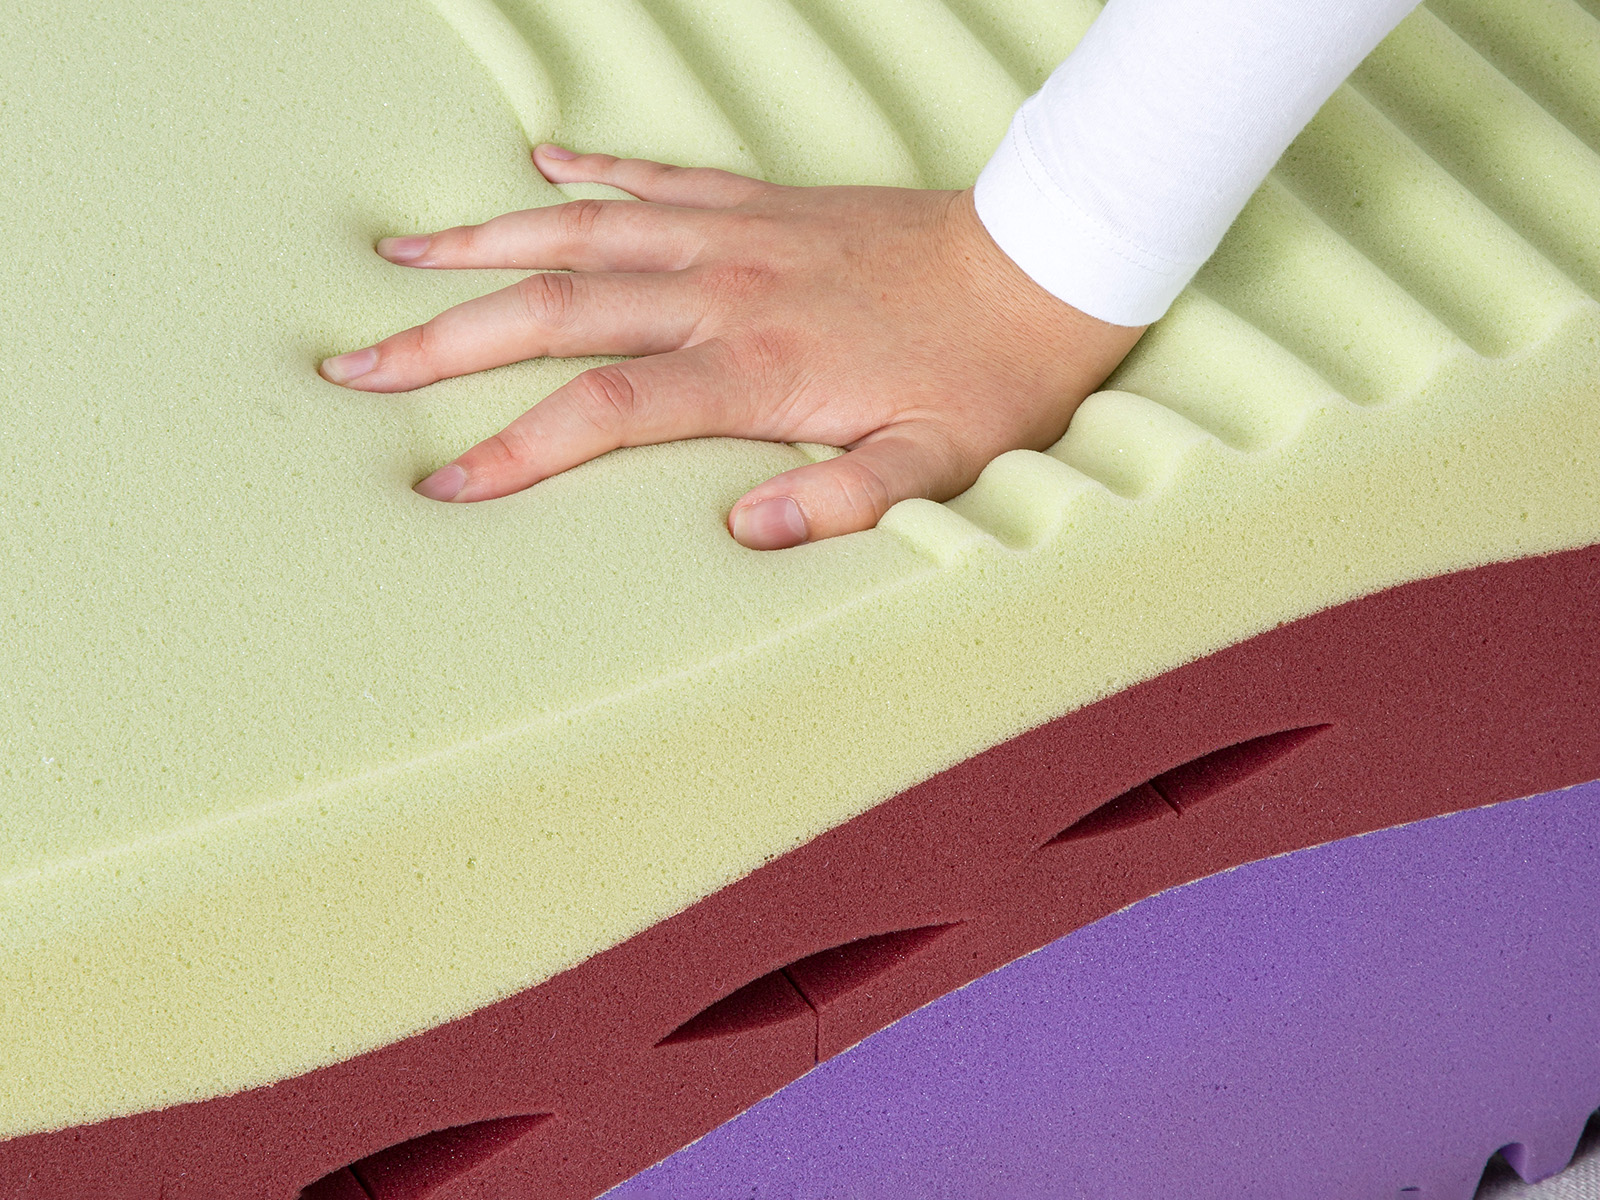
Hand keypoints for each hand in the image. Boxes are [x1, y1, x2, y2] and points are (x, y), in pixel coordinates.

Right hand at [320, 145, 1146, 549]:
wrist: (1045, 261)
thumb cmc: (992, 376)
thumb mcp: (940, 465)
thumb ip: (845, 505)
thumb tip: (741, 533)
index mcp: (756, 369)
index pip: (604, 410)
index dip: (514, 448)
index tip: (441, 484)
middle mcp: (725, 291)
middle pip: (555, 310)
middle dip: (447, 341)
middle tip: (356, 366)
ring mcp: (736, 235)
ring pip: (582, 233)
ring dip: (484, 246)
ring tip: (397, 254)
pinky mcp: (759, 202)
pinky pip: (654, 180)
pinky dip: (588, 173)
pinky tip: (534, 169)